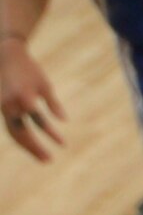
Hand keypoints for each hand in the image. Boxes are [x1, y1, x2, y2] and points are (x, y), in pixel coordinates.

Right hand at [0, 36, 65, 159]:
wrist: (5, 54)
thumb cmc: (29, 68)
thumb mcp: (44, 84)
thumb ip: (53, 103)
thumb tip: (64, 121)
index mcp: (23, 97)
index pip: (38, 121)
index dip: (51, 134)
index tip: (63, 144)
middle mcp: (10, 104)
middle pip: (21, 133)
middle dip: (35, 148)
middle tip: (49, 160)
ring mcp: (4, 107)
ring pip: (14, 133)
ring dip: (28, 147)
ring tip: (43, 157)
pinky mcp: (2, 108)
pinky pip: (11, 127)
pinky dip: (22, 138)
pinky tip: (33, 146)